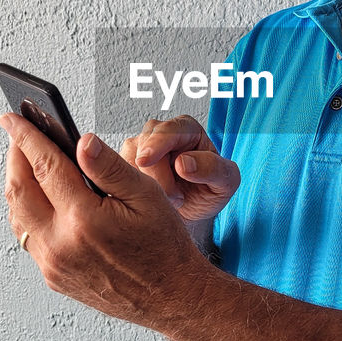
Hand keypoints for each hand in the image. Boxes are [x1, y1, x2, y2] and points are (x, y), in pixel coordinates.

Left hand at [0, 112, 212, 331]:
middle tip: (18, 135)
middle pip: (19, 190)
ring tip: (27, 163)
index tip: (12, 118)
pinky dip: (28, 212)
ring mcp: (54, 265)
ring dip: (18, 185)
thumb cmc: (164, 245)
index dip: (25, 137)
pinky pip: (30, 238)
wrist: (171, 296)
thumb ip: (109, 166)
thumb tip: (81, 140)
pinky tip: (41, 199)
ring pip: (18, 217)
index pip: (43, 166)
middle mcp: (61, 244)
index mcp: (83, 219)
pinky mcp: (54, 277)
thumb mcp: (146, 195)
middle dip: (15, 156)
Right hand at [120, 115, 239, 223]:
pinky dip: (129, 190)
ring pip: (126, 160)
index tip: (145, 160)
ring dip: (142, 185)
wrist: (193, 211)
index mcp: (187, 129)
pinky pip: (116, 174)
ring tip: (169, 201)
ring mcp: (139, 148)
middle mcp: (160, 133)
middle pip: (144, 144)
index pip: (169, 130)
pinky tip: (146, 202)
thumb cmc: (211, 191)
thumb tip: (184, 163)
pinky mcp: (124, 165)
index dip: (156, 144)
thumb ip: (213, 168)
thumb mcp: (225, 182)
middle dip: (155, 174)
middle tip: (176, 198)